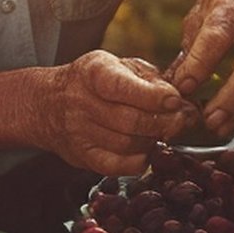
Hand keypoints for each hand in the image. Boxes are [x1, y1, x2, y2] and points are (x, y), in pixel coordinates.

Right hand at [30, 52, 193, 176]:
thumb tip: (184, 104)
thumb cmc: (95, 81)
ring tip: (161, 132)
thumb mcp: (119, 66)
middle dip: (163, 123)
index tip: (176, 100)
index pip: (123, 87)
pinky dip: (140, 161)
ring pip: (128, 145)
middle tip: (180, 120)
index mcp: (93, 72)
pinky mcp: (82, 157)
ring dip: (153, 141)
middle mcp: (82, 102)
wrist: (49, 103)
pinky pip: (118, 166)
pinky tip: (146, 149)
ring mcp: (80, 132)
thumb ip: (152, 80)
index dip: (154, 96)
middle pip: (131, 121)